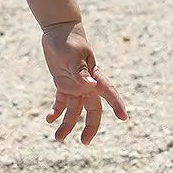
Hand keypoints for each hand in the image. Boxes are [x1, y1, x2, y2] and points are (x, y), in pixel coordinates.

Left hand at [41, 20, 127, 144]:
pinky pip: (61, 102)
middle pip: (92, 110)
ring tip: (58, 138)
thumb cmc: (68, 41)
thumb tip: (89, 86)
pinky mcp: (64, 84)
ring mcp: (76, 85)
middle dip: (90, 127)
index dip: (116, 104)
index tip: (124, 117)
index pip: (108, 92)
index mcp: (94, 76)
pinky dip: (56, 112)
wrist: (58, 30)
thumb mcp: (72, 55)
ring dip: (67, 124)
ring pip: (74, 110)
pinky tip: (49, 119)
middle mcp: (87, 84)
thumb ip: (80, 72)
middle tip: (85, 142)